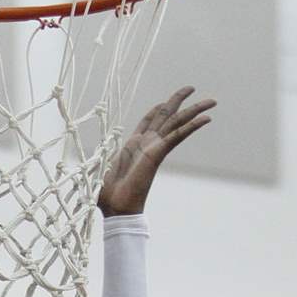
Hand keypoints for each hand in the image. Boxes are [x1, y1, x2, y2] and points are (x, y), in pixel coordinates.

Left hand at [97, 87, 215, 216]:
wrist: (115, 207)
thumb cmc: (106, 194)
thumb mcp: (100, 168)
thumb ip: (98, 160)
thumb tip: (83, 163)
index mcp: (133, 144)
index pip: (148, 120)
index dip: (157, 109)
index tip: (166, 101)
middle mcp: (146, 143)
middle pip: (166, 116)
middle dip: (179, 101)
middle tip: (192, 88)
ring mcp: (154, 148)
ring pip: (177, 122)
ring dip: (194, 110)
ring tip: (212, 101)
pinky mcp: (158, 154)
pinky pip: (177, 136)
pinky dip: (192, 126)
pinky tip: (206, 118)